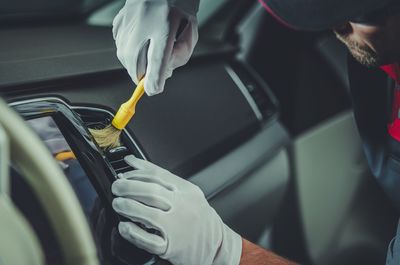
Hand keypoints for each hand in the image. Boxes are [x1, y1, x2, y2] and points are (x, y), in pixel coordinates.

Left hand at [111, 155, 241, 264]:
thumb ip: (162, 178)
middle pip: (151, 193)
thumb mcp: (187, 192)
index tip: (123, 172)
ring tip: (118, 203)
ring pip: (149, 215)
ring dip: (128, 207)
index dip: (136, 172)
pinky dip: (133, 233)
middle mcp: (183, 207)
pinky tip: (124, 226)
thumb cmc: (198, 217)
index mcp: (187, 191)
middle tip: (117, 187)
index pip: (158, 175)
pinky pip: (149, 240)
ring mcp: (177, 227)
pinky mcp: (171, 246)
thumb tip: (133, 163)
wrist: (217, 245)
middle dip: (128, 188)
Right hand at [113, 0, 198, 95]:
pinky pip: (119, 44)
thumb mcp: (189, 29)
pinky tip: (138, 48)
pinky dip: (127, 52)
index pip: (157, 60)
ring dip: (134, 65)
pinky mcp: (120, 19)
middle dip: (143, 76)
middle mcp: (143, 23)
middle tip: (152, 78)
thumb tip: (166, 71)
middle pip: (135, 62)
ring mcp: (129, 21)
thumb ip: (181, 52)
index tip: (154, 89)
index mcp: (165, 25)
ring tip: (146, 62)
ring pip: (124, 56)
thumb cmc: (179, 4)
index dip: (155, 79)